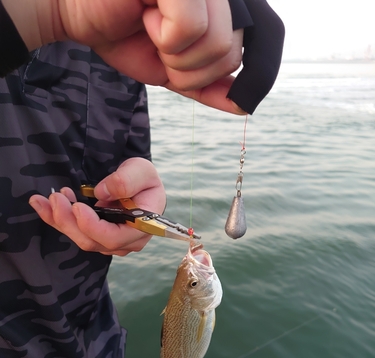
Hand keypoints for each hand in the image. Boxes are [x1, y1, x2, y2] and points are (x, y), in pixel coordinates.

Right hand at [3, 0, 244, 113]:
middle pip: (234, 53)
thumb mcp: (174, 69)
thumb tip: (244, 105)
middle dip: (191, 68)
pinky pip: (192, 27)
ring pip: (219, 43)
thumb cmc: (126, 34)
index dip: (236, 74)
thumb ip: (209, 84)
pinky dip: (165, 38)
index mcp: (225, 6)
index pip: (263, 43)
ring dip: (177, 55)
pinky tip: (145, 15)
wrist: (78, 11)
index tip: (204, 75)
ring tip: (152, 28)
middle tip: (161, 42)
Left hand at [29, 158, 165, 255]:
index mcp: (141, 228)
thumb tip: (103, 192)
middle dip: (69, 221)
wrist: (138, 184)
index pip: (114, 238)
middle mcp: (125, 242)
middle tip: (56, 197)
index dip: (92, 226)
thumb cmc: (143, 179)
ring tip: (47, 198)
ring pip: (80, 238)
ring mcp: (109, 242)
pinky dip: (57, 219)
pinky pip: (74, 233)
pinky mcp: (95, 237)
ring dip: (60, 219)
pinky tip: (42, 205)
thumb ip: (126, 180)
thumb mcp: (142, 171)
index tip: (77, 206)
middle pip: (91, 241)